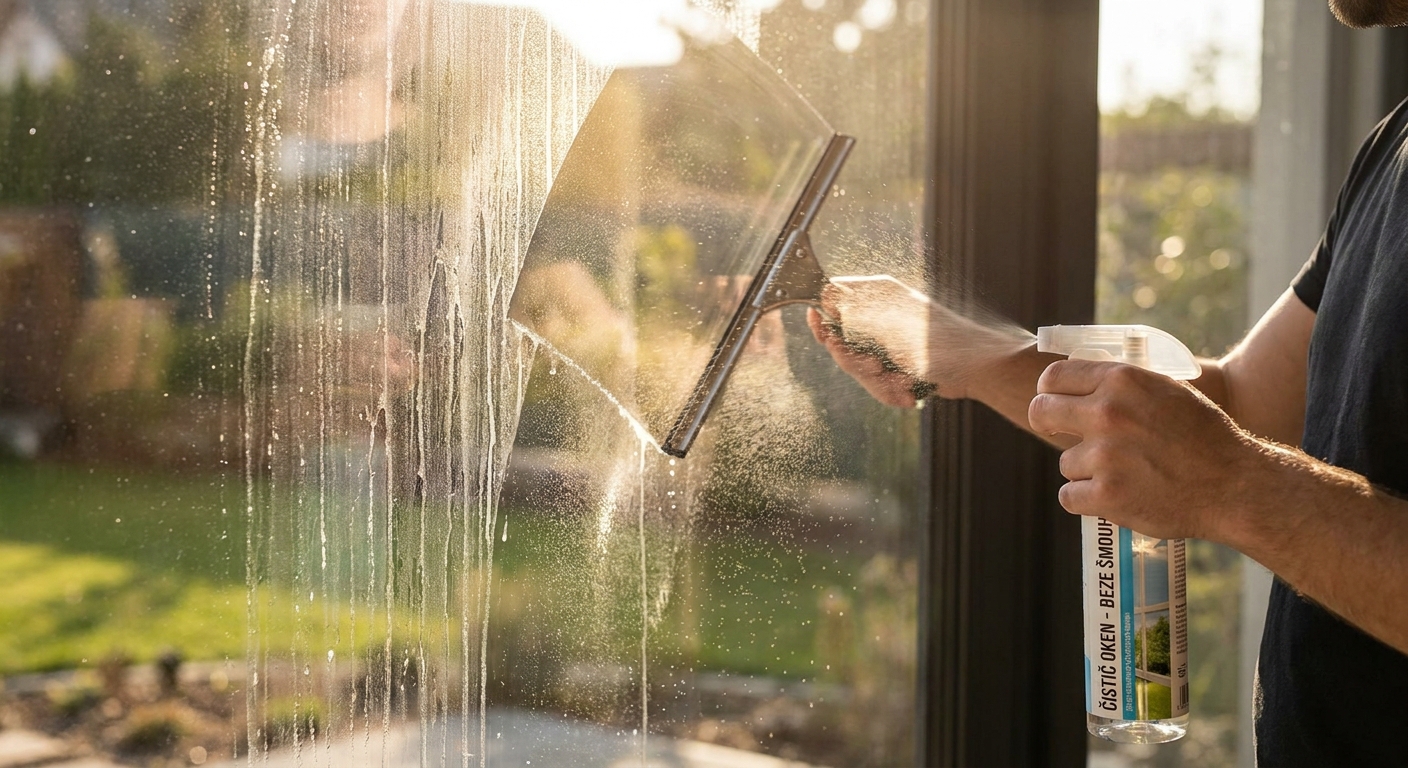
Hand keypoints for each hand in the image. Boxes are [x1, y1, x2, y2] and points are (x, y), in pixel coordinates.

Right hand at [809, 276, 1030, 403]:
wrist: (975, 369)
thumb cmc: (937, 341)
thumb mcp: (889, 321)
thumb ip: (853, 310)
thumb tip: (823, 299)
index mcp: (877, 294)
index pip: (832, 297)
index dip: (826, 318)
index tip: (828, 334)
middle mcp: (878, 315)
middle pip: (840, 341)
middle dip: (857, 362)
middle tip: (875, 367)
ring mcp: (884, 342)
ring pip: (857, 367)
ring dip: (878, 381)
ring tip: (902, 382)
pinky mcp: (893, 365)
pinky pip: (875, 382)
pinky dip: (890, 390)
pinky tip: (909, 390)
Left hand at [1028, 359, 1267, 540]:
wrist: (1234, 485)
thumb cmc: (1204, 436)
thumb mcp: (1166, 391)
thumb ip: (1123, 384)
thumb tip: (1081, 376)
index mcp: (1122, 381)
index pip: (1054, 377)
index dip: (1049, 390)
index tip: (1052, 401)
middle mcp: (1108, 413)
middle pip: (1041, 411)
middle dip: (1046, 422)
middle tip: (1057, 432)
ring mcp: (1105, 456)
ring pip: (1066, 461)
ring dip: (1085, 470)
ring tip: (1123, 473)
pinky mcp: (1106, 494)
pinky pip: (1070, 496)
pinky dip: (1088, 500)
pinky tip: (1114, 496)